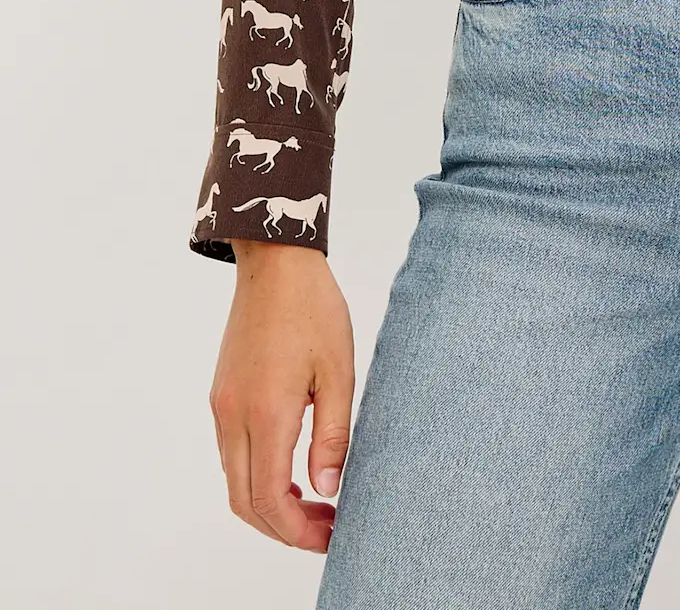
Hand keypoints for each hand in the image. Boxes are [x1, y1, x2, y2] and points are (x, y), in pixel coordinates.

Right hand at [209, 240, 354, 552]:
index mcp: (265, 413)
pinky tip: (293, 471)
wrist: (274, 262)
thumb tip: (327, 490)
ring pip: (235, 481)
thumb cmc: (313, 308)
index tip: (331, 536)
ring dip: (270, 505)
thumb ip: (333, 436)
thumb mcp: (339, 371)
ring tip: (315, 505)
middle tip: (326, 529)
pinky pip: (233, 454)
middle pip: (245, 502)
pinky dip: (258, 476)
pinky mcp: (222, 395)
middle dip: (283, 528)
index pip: (269, 500)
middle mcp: (233, 416)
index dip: (297, 532)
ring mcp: (222, 406)